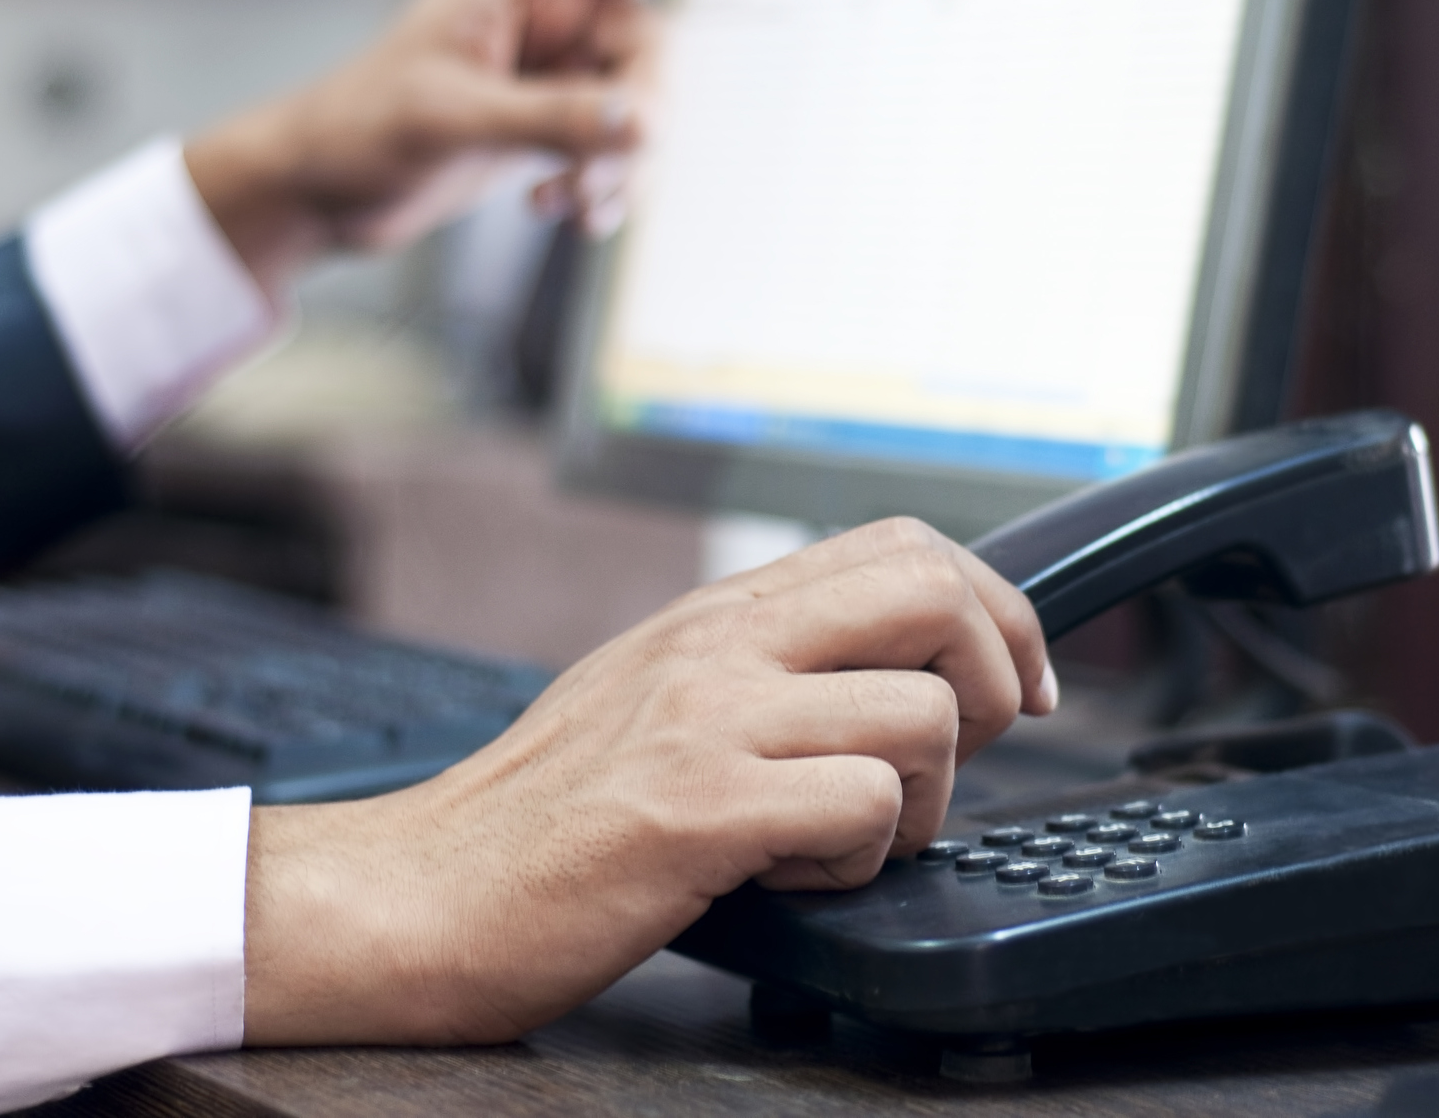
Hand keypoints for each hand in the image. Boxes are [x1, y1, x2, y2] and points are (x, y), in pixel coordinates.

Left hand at [184, 0, 792, 291]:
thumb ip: (551, 120)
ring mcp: (550, 73)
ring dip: (615, 168)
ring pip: (637, 113)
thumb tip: (642, 126)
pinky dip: (601, 188)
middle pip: (648, 57)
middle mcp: (546, 19)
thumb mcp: (452, 120)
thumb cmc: (361, 131)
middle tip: (589, 180)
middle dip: (632, 125)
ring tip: (563, 206)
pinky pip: (615, 150)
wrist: (320, 191)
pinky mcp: (548, 124)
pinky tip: (556, 214)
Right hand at [242, 518, 1057, 1045]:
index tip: (1019, 684)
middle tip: (970, 749)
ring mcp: (710, 719)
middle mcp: (720, 644)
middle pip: (934, 588)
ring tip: (842, 838)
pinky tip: (791, 874)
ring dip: (919, 799)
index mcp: (719, 613)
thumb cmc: (538, 816)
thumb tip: (895, 666)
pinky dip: (859, 860)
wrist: (419, 893)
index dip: (997, 609)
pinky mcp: (699, 808)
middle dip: (994, 673)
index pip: (906, 544)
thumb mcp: (655, 695)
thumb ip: (764, 665)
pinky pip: (864, 809)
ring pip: (920, 713)